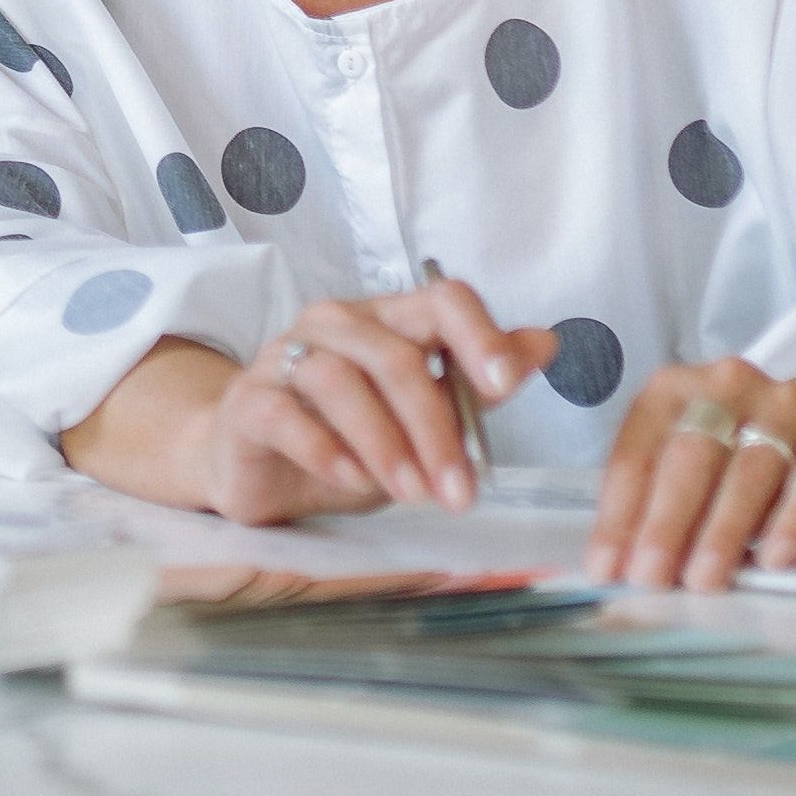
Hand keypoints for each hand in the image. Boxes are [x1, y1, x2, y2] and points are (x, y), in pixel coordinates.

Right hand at [186, 283, 551, 522]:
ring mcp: (284, 357)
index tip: (506, 387)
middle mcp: (335, 324)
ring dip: (386, 444)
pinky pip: (285, 414)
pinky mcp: (248, 401)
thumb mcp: (423, 417)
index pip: (442, 300)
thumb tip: (546, 344)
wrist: (259, 467)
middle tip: (462, 492)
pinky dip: (325, 449)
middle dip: (436, 428)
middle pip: (395, 354)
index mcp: (388, 318)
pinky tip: (354, 481)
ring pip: (340, 382)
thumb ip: (477, 384)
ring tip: (413, 495)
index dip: (478, 337)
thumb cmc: (349, 438)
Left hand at [584, 352, 795, 587]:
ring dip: (721, 533)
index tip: (606, 568)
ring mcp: (785, 408)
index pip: (637, 455)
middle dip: (664, 525)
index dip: (618, 516)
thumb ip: (655, 498)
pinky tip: (773, 560)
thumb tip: (619, 563)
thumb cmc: (745, 457)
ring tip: (704, 581)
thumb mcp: (694, 461)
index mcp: (675, 390)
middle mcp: (728, 388)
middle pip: (689, 460)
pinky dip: (789, 524)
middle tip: (649, 578)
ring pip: (747, 472)